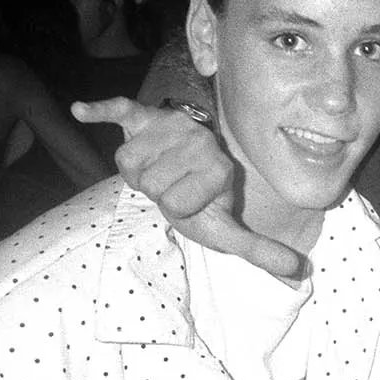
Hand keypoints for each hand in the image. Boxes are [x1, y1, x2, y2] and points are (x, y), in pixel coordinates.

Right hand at [72, 97, 305, 278]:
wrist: (187, 164)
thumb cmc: (203, 200)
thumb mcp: (228, 228)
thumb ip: (257, 249)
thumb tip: (298, 271)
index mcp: (219, 169)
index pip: (178, 202)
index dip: (178, 208)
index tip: (189, 202)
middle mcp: (199, 142)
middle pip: (151, 183)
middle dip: (155, 191)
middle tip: (171, 184)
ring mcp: (170, 127)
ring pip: (129, 161)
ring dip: (136, 172)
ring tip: (157, 168)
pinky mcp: (143, 114)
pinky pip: (119, 108)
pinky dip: (99, 110)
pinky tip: (80, 110)